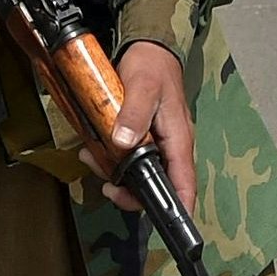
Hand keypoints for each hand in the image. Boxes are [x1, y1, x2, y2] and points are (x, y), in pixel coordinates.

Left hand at [100, 41, 194, 212]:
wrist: (146, 48)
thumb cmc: (151, 67)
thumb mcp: (142, 87)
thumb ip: (134, 114)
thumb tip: (124, 143)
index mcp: (178, 140)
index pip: (184, 184)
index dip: (178, 208)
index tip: (168, 226)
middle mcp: (169, 148)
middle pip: (155, 186)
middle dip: (129, 190)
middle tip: (106, 185)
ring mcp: (155, 144)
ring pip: (136, 174)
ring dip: (111, 172)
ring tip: (91, 156)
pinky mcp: (140, 138)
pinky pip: (124, 158)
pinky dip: (107, 157)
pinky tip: (92, 147)